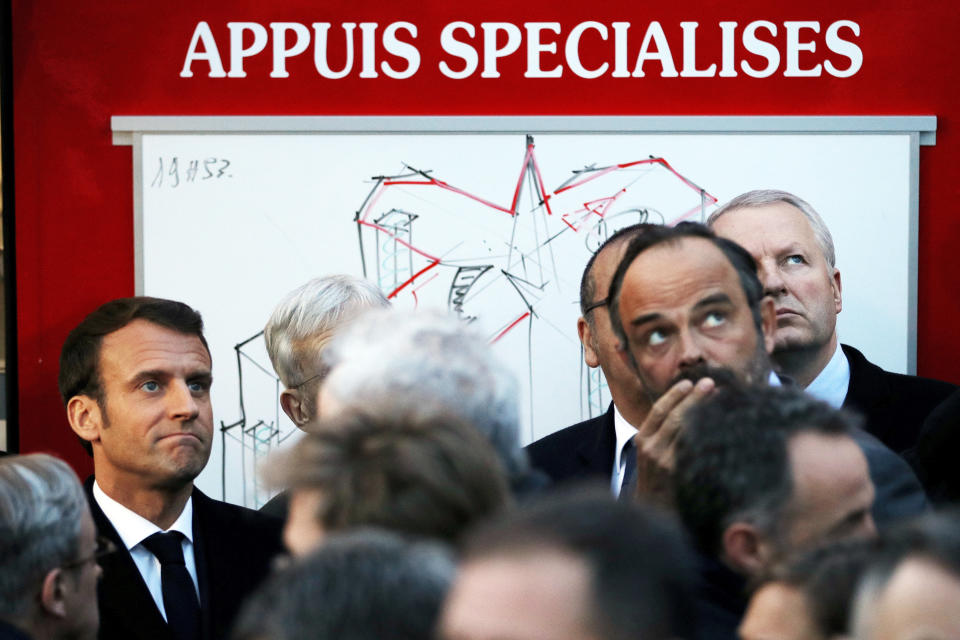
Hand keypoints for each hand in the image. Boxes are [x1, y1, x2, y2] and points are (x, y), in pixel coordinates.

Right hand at [628, 377, 715, 504]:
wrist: (653, 513)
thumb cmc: (657, 482)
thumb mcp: (651, 455)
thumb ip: (663, 436)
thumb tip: (686, 412)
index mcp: (642, 440)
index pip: (658, 411)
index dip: (673, 395)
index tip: (688, 382)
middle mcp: (651, 448)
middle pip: (674, 416)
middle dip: (693, 397)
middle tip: (710, 382)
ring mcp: (665, 461)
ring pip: (686, 429)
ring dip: (703, 410)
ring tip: (719, 397)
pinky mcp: (678, 472)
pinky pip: (695, 447)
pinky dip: (709, 433)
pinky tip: (723, 425)